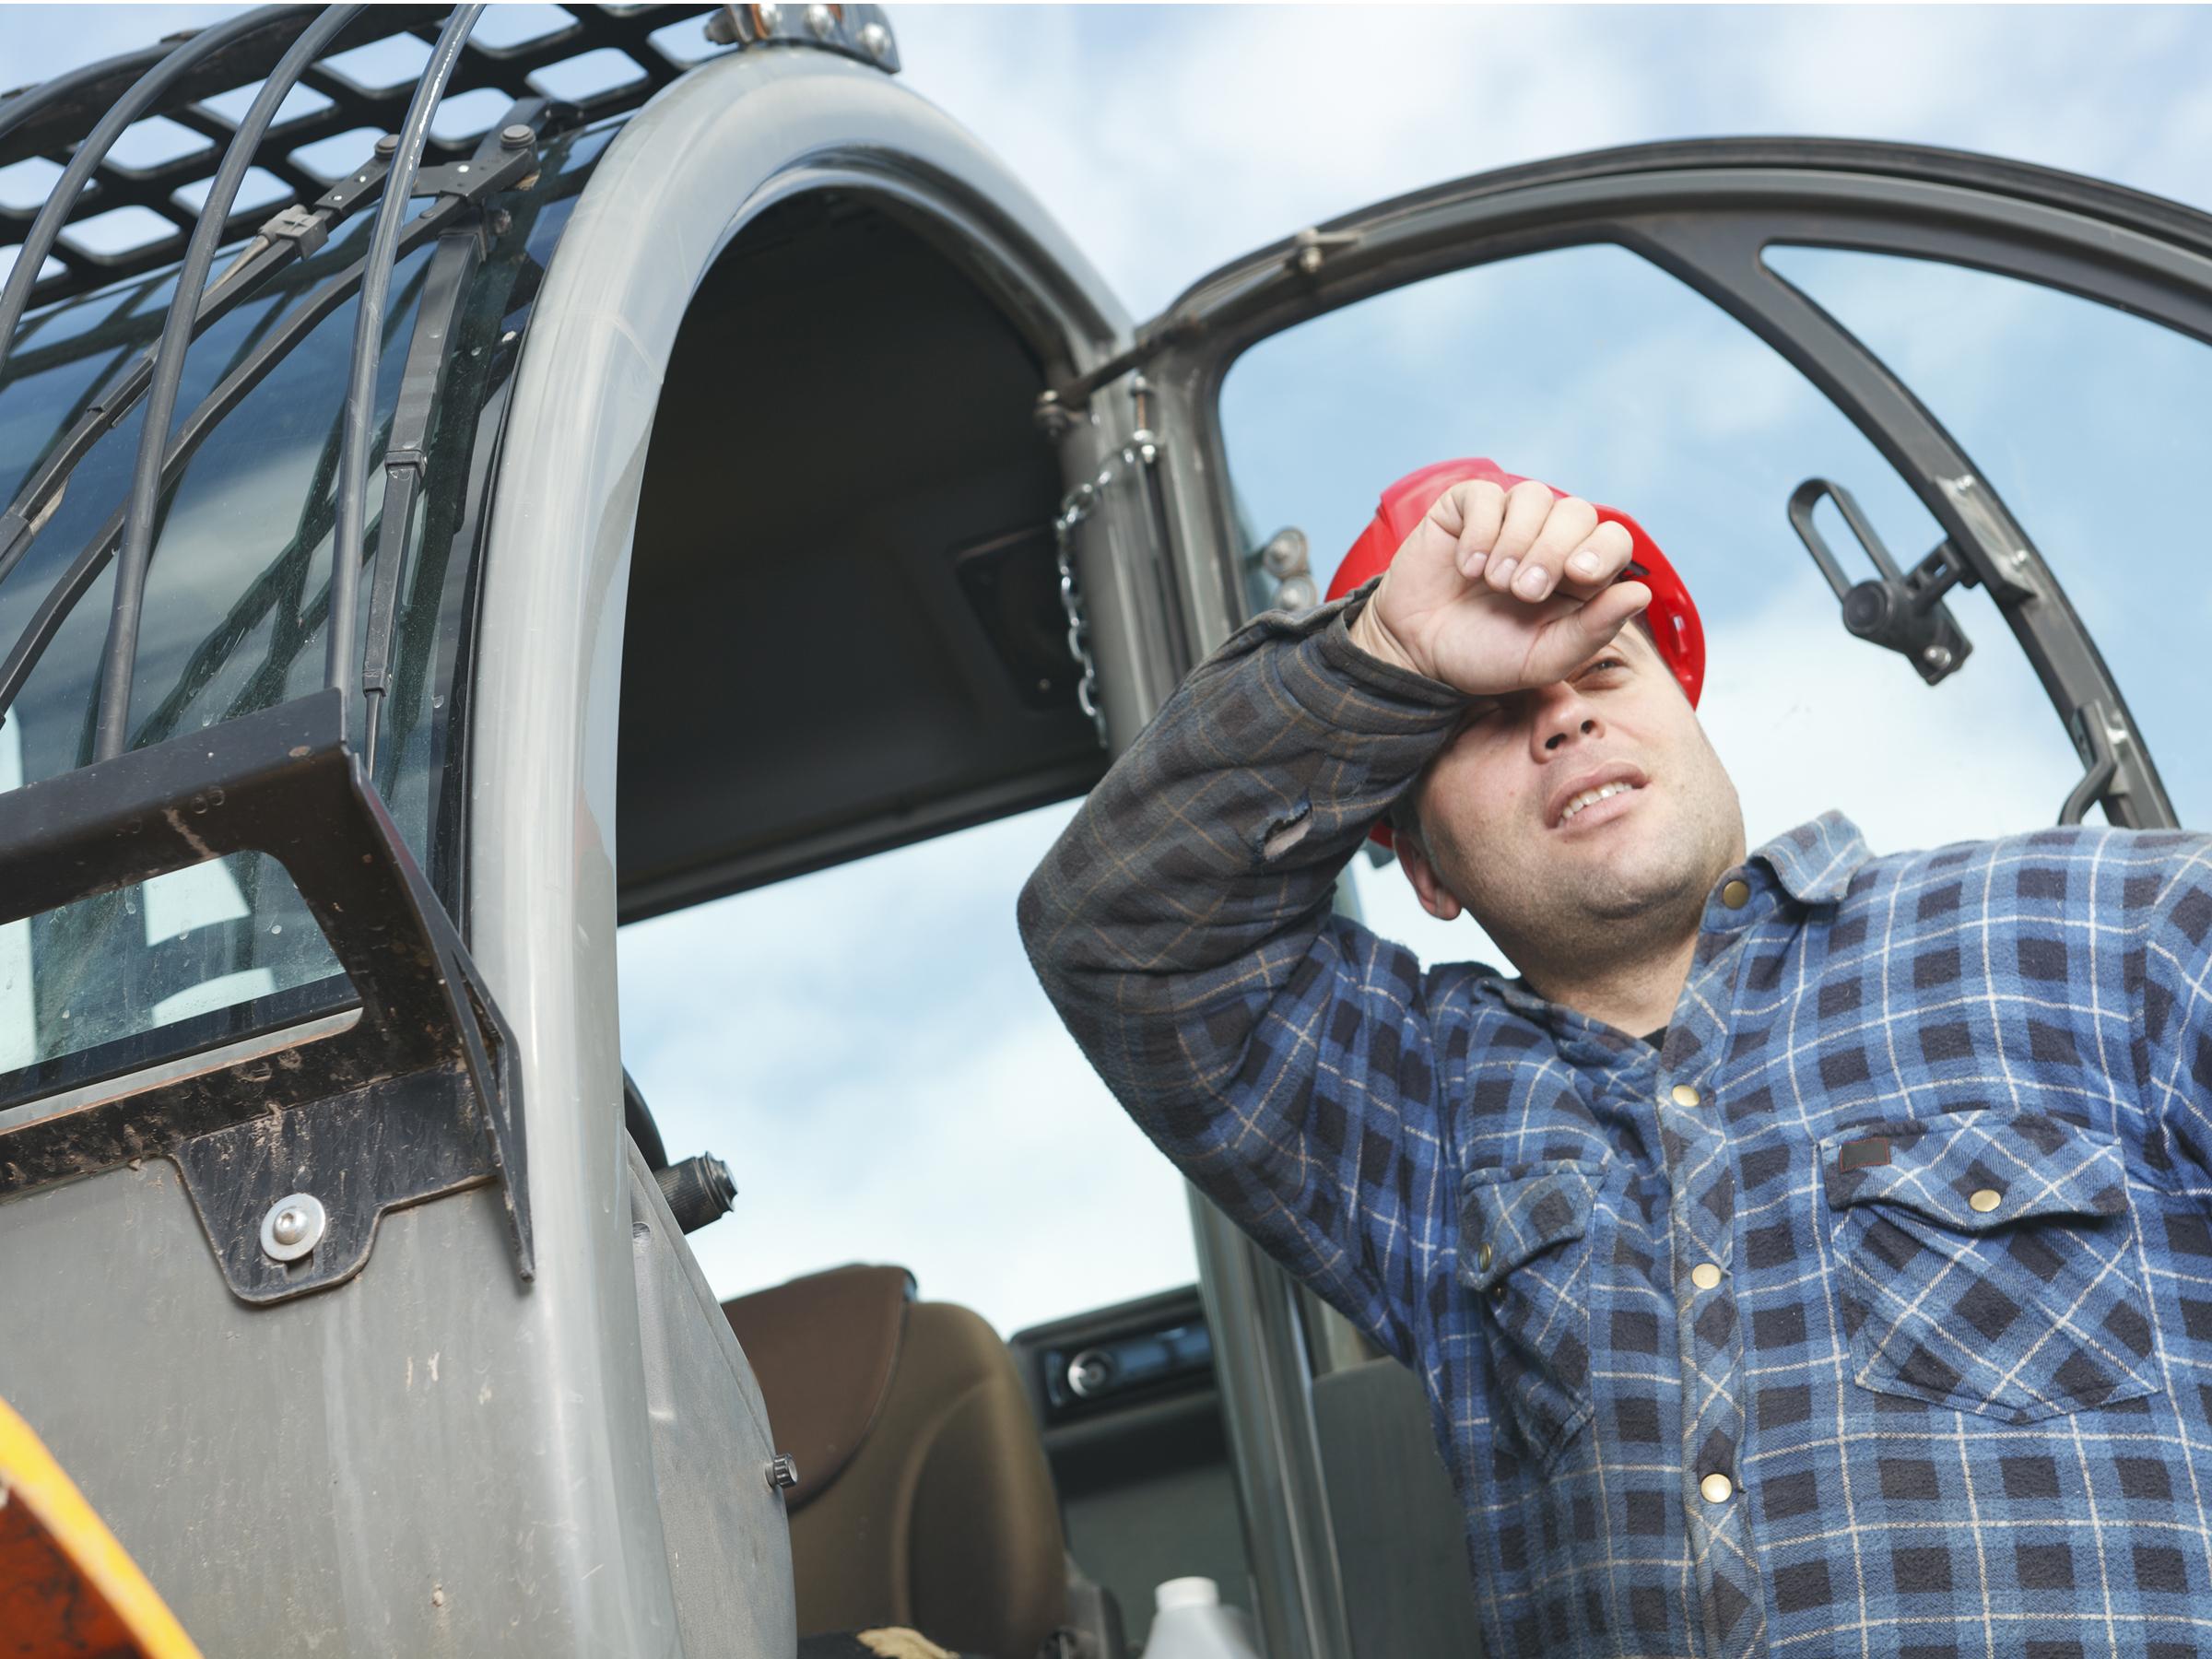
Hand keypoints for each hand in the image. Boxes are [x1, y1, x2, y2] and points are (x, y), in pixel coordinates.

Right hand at [1346, 478, 1651, 696]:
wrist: (1417, 654)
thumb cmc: (1485, 657)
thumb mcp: (1544, 659)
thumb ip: (1594, 630)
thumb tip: (1641, 593)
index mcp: (1578, 575)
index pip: (1612, 540)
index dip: (1601, 551)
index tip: (1577, 577)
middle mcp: (1548, 539)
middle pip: (1575, 512)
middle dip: (1552, 551)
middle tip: (1522, 593)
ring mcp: (1506, 519)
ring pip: (1533, 496)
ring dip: (1516, 541)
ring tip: (1493, 581)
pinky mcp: (1466, 509)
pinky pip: (1486, 495)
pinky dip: (1480, 531)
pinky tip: (1466, 566)